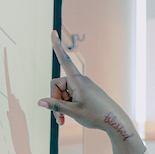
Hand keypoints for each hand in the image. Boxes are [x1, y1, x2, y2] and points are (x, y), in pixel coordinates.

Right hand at [37, 31, 144, 153]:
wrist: (115, 122)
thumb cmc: (96, 115)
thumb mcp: (73, 112)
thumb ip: (55, 106)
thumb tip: (39, 102)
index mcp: (78, 81)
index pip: (64, 59)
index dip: (57, 46)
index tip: (53, 32)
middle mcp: (79, 81)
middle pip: (57, 85)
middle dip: (55, 101)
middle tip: (59, 119)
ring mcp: (82, 87)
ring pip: (62, 93)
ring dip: (60, 107)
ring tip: (63, 121)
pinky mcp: (84, 93)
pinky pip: (69, 96)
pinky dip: (67, 106)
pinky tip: (69, 118)